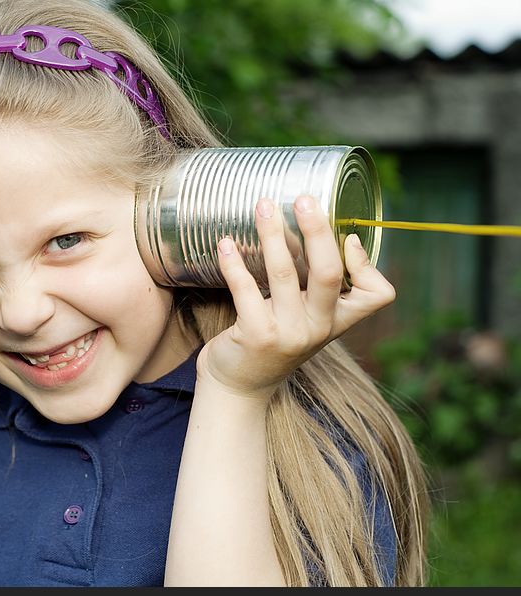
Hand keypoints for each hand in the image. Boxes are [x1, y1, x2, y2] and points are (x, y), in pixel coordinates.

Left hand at [196, 195, 395, 402]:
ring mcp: (288, 333)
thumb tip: (309, 226)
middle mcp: (318, 328)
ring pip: (284, 274)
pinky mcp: (256, 336)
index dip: (367, 263)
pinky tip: (225, 243)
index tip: (349, 236)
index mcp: (337, 321)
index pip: (377, 295)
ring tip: (262, 206)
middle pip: (329, 272)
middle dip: (317, 230)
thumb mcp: (305, 318)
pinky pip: (246, 289)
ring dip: (272, 234)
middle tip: (303, 199)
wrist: (240, 387)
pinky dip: (234, 262)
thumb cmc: (273, 340)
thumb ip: (314, 286)